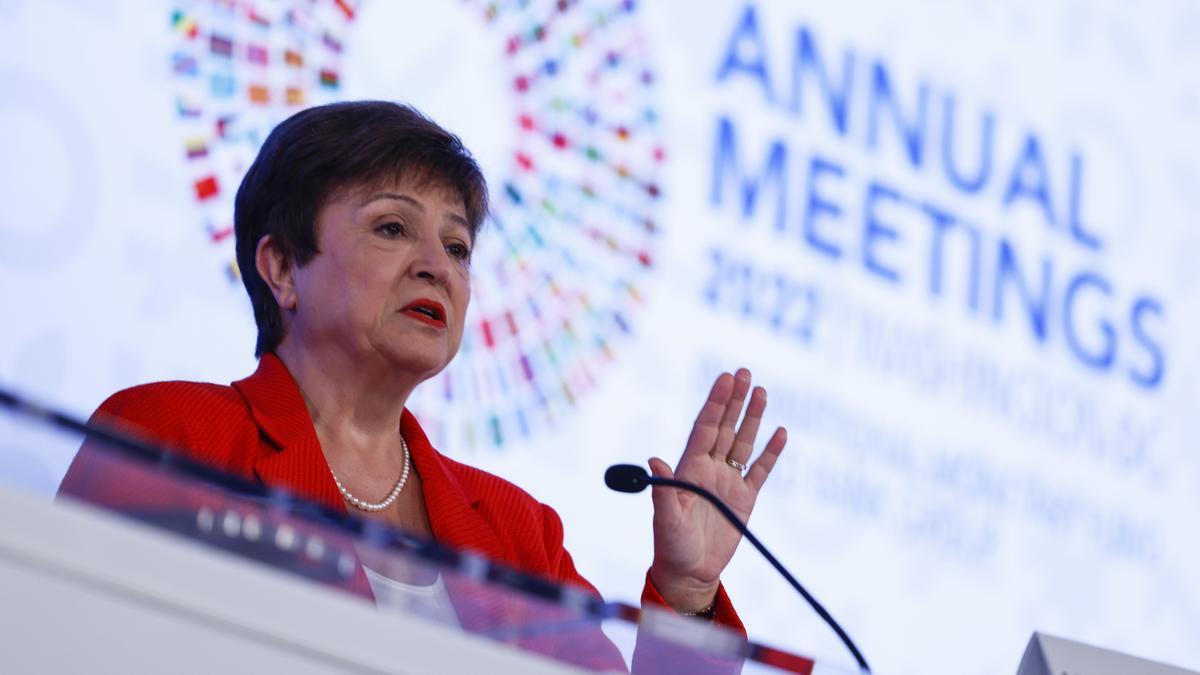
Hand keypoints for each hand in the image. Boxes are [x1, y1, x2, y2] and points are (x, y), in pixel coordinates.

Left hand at [647, 368, 786, 611]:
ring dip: (752, 418)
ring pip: (743, 442)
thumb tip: (654, 458)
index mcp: (689, 468)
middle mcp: (709, 468)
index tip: (725, 378)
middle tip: (744, 372)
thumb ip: (663, 490)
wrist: (689, 573)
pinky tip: (780, 432)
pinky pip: (760, 470)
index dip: (715, 402)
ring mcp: (728, 481)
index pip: (705, 427)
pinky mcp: (745, 499)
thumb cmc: (671, 545)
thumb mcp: (665, 519)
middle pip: (725, 427)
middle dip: (734, 400)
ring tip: (761, 391)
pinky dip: (771, 452)